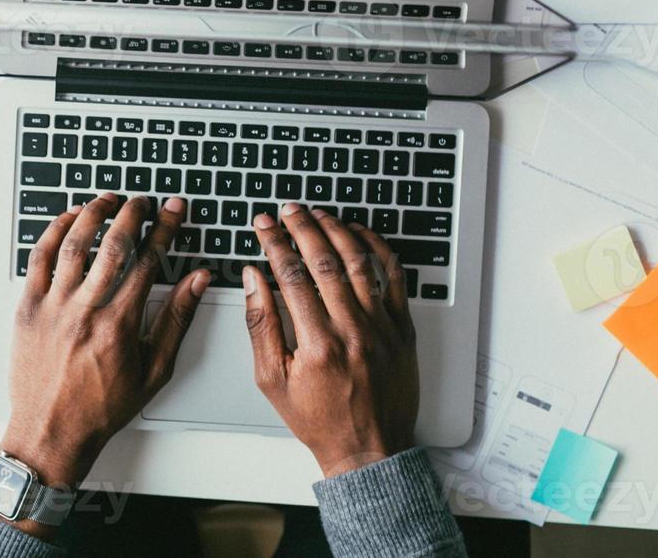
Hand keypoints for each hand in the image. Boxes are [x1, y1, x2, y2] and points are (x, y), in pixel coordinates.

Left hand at [0, 193, 209, 534]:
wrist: (50, 432)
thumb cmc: (101, 408)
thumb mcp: (153, 370)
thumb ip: (176, 319)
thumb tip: (197, 281)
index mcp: (119, 325)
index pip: (149, 261)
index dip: (165, 228)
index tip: (172, 210)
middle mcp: (85, 310)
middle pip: (113, 244)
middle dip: (133, 213)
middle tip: (143, 200)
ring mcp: (53, 307)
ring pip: (74, 244)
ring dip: (93, 213)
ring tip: (108, 200)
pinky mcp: (28, 309)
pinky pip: (39, 259)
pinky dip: (54, 233)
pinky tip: (68, 219)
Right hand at [244, 203, 418, 478]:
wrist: (369, 448)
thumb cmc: (319, 419)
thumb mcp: (273, 380)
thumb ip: (261, 325)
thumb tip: (254, 278)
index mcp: (317, 344)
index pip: (291, 275)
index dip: (274, 243)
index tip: (264, 225)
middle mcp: (353, 330)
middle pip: (325, 261)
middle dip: (303, 227)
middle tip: (289, 210)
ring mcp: (382, 327)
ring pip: (359, 262)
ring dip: (337, 231)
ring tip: (319, 214)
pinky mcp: (403, 328)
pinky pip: (393, 277)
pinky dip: (377, 249)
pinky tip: (359, 234)